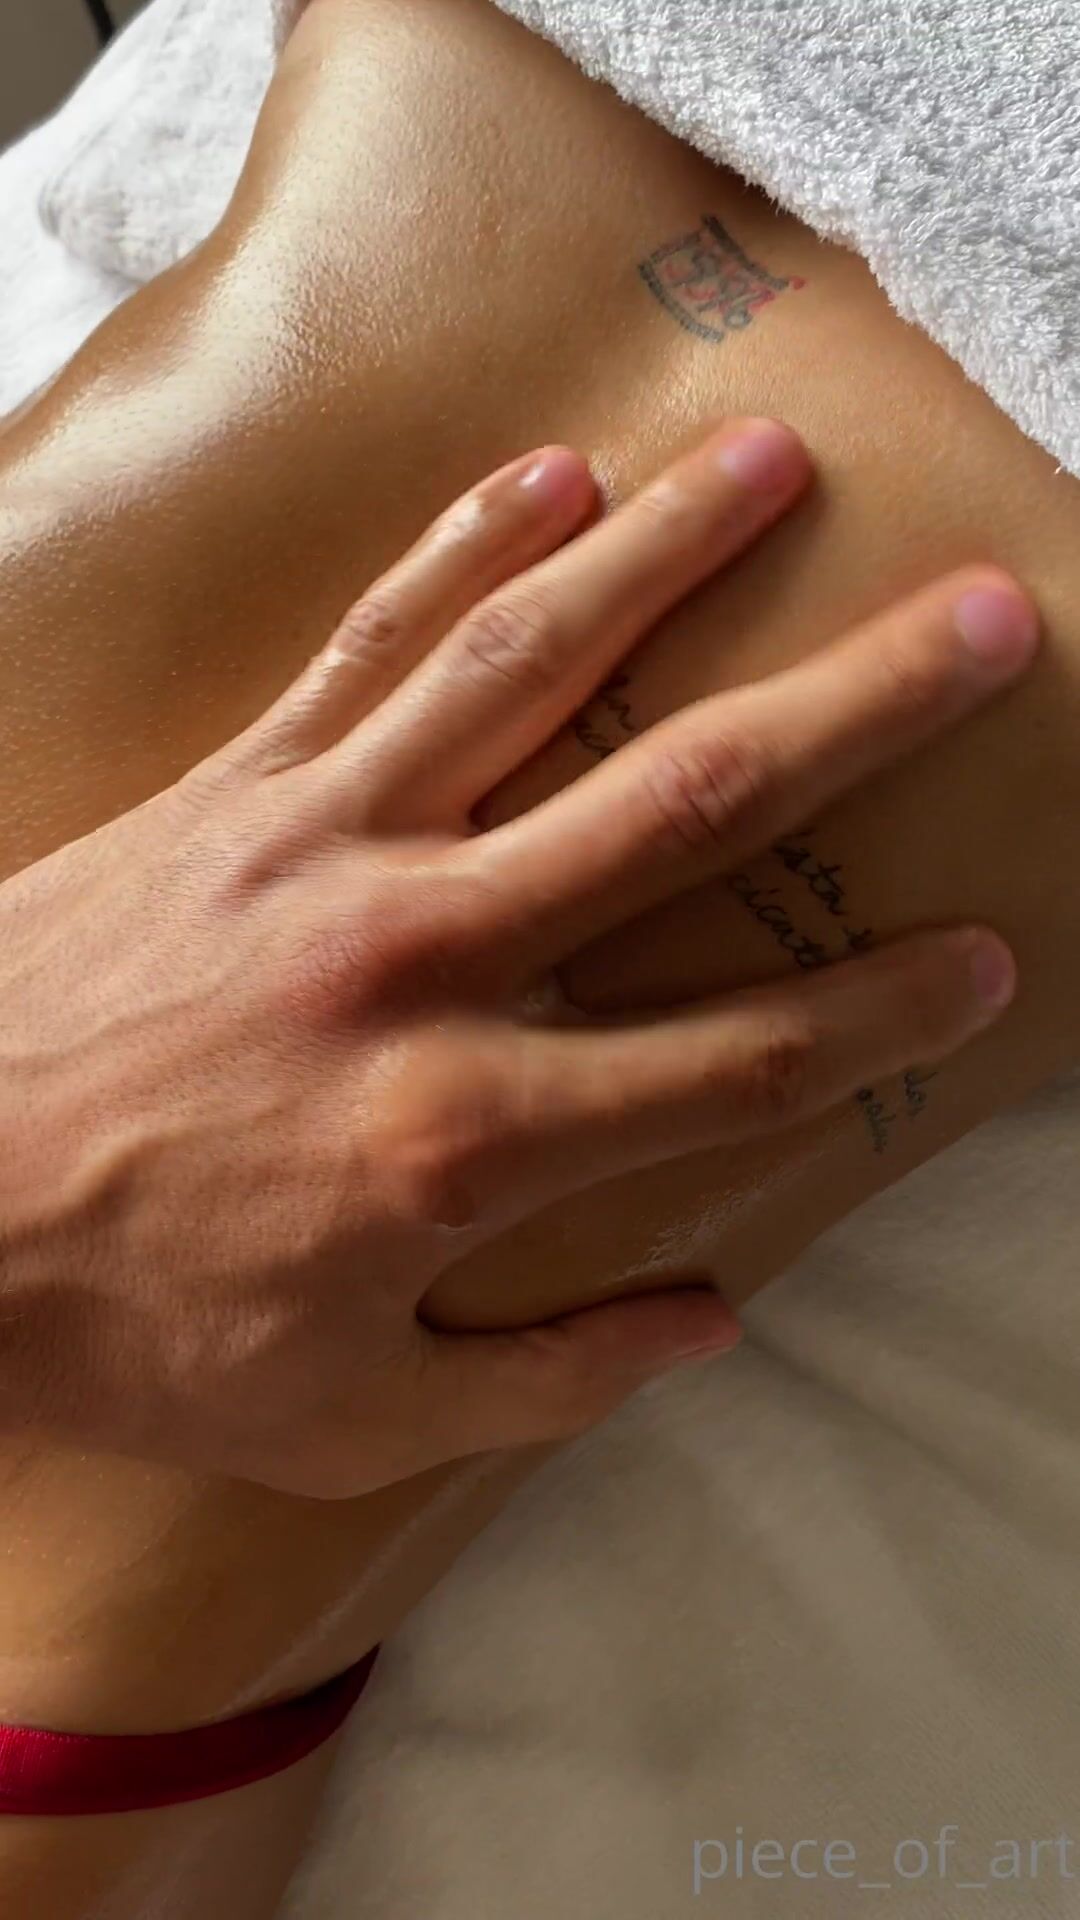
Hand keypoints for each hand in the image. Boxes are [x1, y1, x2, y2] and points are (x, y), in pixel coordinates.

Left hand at [0, 420, 1035, 1496]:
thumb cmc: (129, 1327)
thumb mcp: (349, 1418)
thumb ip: (551, 1374)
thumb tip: (712, 1317)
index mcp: (470, 1134)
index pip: (744, 1059)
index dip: (887, 1012)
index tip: (987, 960)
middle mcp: (423, 958)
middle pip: (687, 807)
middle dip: (861, 710)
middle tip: (987, 625)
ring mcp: (327, 847)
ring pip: (531, 669)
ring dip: (667, 555)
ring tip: (776, 463)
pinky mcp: (236, 791)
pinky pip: (367, 643)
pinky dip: (463, 553)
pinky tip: (551, 476)